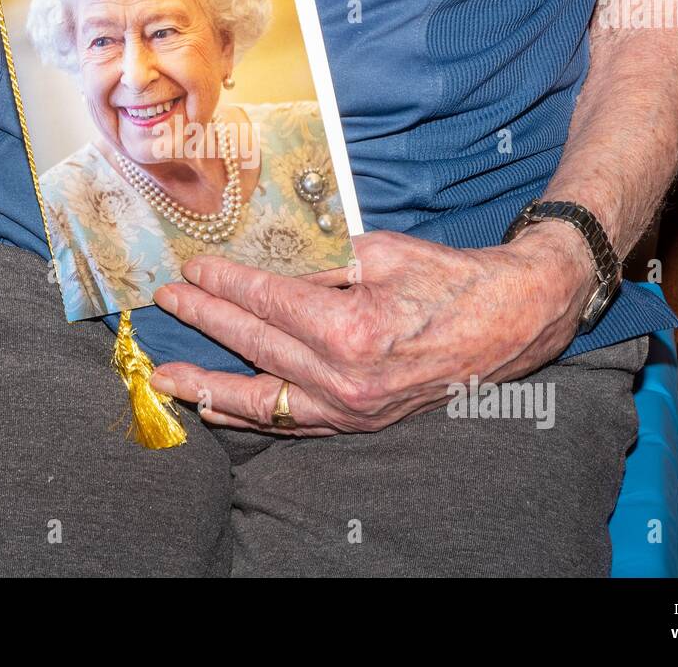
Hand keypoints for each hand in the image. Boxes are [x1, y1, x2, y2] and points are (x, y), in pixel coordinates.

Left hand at [149, 221, 597, 434]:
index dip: (224, 282)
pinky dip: (252, 417)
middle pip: (256, 344)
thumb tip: (260, 259)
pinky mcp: (360, 422)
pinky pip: (293, 424)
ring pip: (263, 399)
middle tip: (169, 301)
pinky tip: (217, 410)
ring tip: (166, 377)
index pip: (268, 301)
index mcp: (352, 330)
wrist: (511, 320)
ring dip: (210, 385)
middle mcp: (346, 379)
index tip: (193, 268)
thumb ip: (316, 261)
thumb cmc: (449, 278)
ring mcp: (353, 408)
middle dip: (206, 320)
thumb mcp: (380, 252)